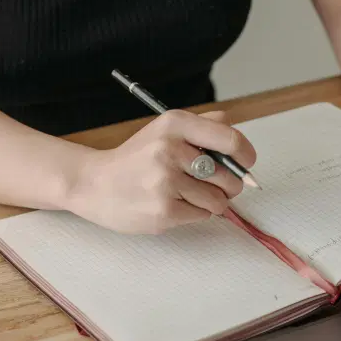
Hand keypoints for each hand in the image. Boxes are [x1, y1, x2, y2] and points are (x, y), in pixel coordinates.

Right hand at [69, 109, 256, 233]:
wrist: (94, 183)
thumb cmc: (136, 158)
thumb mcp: (166, 130)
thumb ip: (205, 129)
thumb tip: (243, 150)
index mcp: (175, 124)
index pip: (231, 139)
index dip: (246, 155)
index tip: (246, 163)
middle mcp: (171, 150)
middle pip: (230, 177)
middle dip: (229, 186)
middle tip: (212, 184)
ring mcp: (166, 182)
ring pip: (218, 201)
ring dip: (210, 202)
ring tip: (186, 194)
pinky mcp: (164, 211)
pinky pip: (202, 216)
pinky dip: (194, 213)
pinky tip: (173, 204)